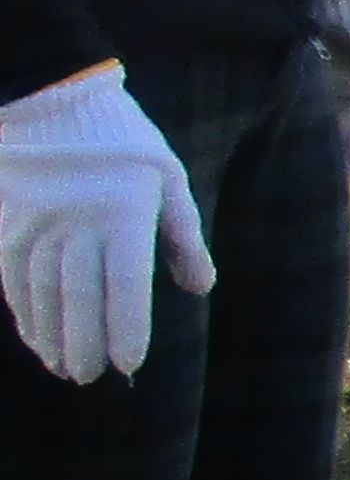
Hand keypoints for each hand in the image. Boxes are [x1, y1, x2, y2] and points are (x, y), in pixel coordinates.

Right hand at [0, 64, 214, 387]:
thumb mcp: (167, 178)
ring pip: (41, 293)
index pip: (124, 284)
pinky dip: (25, 313)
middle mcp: (76, 223)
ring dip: (53, 336)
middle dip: (86, 344)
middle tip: (92, 379)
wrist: (51, 100)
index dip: (126, 328)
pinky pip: (12, 279)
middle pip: (78, 296)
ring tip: (66, 369)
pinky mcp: (8, 225)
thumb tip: (200, 288)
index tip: (129, 365)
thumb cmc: (123, 143)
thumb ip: (183, 236)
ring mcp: (36, 225)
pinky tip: (36, 339)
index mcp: (123, 213)